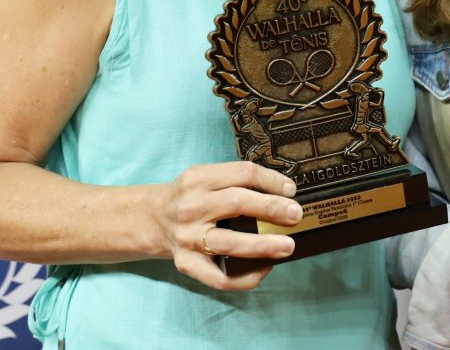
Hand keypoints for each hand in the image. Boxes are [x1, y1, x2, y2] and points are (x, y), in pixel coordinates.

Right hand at [149, 161, 302, 290]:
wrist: (153, 219)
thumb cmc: (189, 197)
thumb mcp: (205, 177)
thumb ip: (236, 180)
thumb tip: (282, 192)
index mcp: (198, 179)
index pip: (242, 173)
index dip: (271, 180)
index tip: (291, 190)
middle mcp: (191, 206)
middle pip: (237, 203)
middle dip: (272, 209)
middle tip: (296, 215)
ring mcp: (188, 237)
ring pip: (229, 243)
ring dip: (263, 245)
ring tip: (287, 246)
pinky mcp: (187, 263)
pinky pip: (219, 277)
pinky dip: (245, 277)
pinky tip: (265, 268)